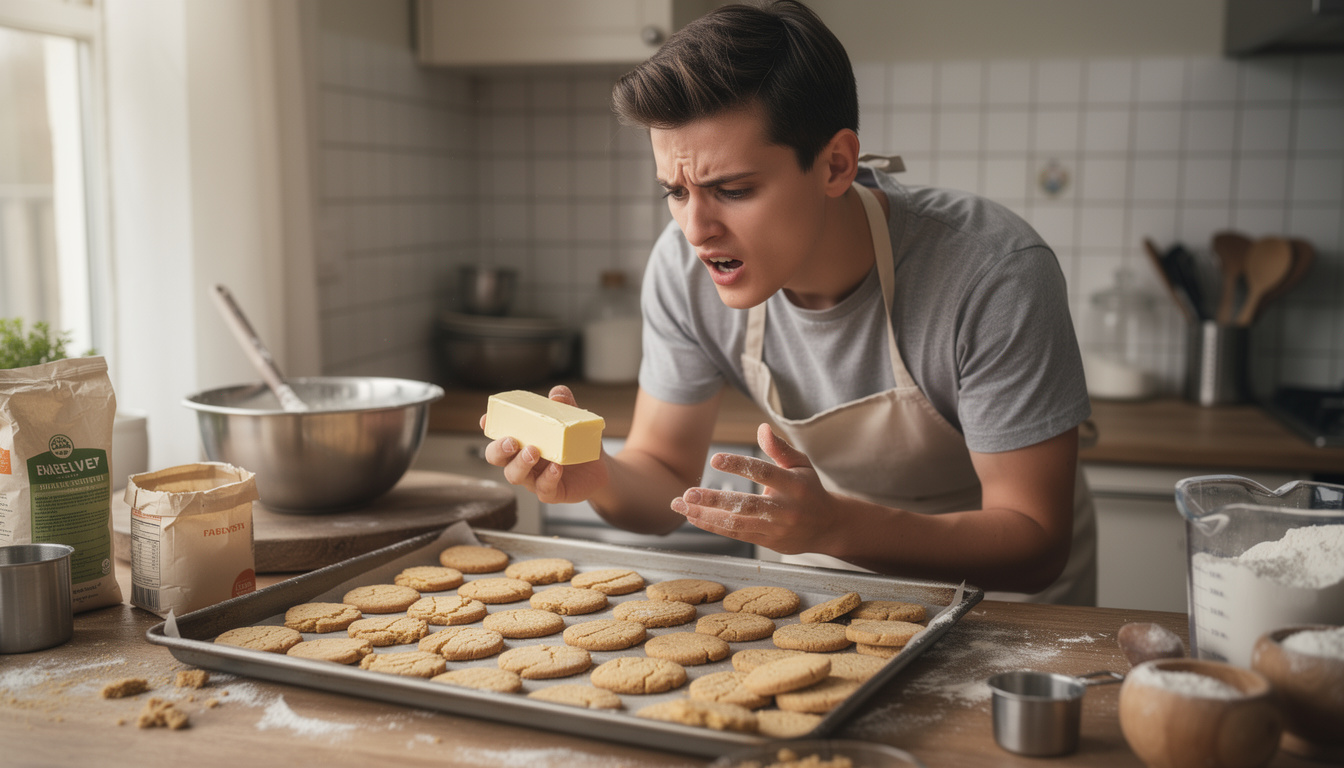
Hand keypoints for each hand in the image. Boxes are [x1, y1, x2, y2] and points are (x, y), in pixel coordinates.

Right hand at [480, 385, 609, 504]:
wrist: (598, 469)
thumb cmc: (577, 443)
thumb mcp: (574, 421)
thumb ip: (566, 405)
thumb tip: (557, 393)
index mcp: (522, 440)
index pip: (498, 434)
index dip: (490, 428)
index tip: (486, 419)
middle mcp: (522, 460)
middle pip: (497, 458)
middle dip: (498, 450)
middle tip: (511, 441)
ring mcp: (534, 477)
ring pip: (515, 475)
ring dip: (521, 463)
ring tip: (534, 451)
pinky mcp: (550, 492)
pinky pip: (543, 489)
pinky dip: (547, 478)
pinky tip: (556, 467)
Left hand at [670, 423, 837, 554]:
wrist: (828, 527)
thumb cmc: (810, 490)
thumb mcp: (801, 464)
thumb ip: (780, 448)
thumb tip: (761, 428)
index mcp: (794, 485)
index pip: (764, 472)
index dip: (738, 465)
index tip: (714, 459)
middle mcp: (785, 509)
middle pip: (745, 505)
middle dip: (714, 500)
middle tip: (688, 493)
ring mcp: (775, 528)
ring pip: (736, 524)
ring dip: (705, 516)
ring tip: (681, 505)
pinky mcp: (767, 542)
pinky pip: (736, 534)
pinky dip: (713, 526)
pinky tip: (693, 517)